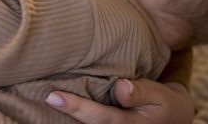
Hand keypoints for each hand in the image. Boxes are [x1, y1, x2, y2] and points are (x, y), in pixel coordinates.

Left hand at [45, 79, 193, 123]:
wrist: (172, 119)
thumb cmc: (164, 103)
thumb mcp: (162, 95)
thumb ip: (142, 91)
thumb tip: (120, 88)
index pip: (99, 118)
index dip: (76, 108)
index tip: (53, 96)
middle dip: (64, 114)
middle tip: (41, 97)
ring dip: (64, 117)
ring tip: (35, 103)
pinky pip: (87, 123)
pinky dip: (72, 116)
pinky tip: (50, 106)